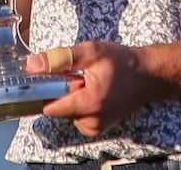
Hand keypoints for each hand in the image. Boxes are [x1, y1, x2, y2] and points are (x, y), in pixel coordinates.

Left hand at [27, 41, 180, 137]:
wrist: (147, 75)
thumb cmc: (122, 62)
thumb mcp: (90, 52)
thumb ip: (59, 59)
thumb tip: (32, 65)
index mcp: (90, 104)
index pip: (50, 107)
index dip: (48, 90)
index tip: (56, 76)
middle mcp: (92, 122)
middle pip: (58, 108)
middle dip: (64, 90)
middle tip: (81, 76)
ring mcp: (95, 127)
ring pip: (66, 112)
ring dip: (72, 96)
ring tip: (90, 83)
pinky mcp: (97, 128)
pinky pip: (76, 115)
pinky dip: (80, 103)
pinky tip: (94, 91)